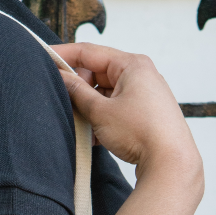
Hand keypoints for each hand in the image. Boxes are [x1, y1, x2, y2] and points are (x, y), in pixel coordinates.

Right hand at [51, 43, 202, 187]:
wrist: (172, 163)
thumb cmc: (142, 133)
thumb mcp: (100, 111)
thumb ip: (77, 92)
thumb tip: (61, 78)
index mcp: (132, 64)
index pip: (89, 52)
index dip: (63, 55)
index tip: (43, 58)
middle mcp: (141, 74)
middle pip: (97, 72)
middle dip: (78, 88)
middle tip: (63, 103)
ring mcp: (145, 93)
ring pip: (106, 92)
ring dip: (89, 106)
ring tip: (81, 124)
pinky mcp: (147, 112)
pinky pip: (117, 106)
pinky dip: (103, 116)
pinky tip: (94, 135)